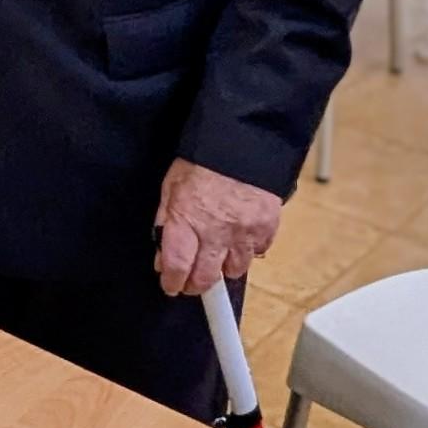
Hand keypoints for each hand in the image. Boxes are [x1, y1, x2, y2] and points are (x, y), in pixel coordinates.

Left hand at [152, 159, 282, 295]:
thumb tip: (162, 255)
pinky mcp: (266, 228)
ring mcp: (243, 233)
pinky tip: (240, 238)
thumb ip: (166, 222)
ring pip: (233, 270)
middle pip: (205, 278)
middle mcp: (214, 233)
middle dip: (195, 284)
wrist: (242, 142)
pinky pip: (257, 253)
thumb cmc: (202, 160)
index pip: (176, 267)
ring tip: (217, 254)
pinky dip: (248, 250)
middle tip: (191, 280)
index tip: (171, 285)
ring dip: (223, 267)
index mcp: (186, 220)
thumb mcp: (172, 186)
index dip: (172, 282)